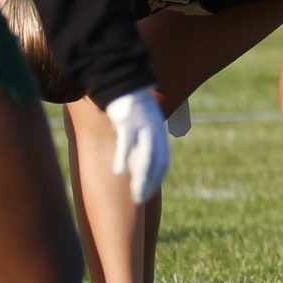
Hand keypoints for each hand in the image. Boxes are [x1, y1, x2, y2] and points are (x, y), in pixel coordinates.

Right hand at [104, 86, 170, 203]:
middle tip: (140, 199)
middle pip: (157, 162)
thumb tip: (136, 161)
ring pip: (146, 155)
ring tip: (135, 193)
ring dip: (141, 176)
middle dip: (149, 183)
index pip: (162, 161)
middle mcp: (154, 131)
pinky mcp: (128, 121)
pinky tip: (119, 172)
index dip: (155, 179)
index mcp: (158, 133)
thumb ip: (141, 141)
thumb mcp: (141, 124)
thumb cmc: (131, 106)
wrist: (124, 82)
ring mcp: (142, 126)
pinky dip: (124, 157)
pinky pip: (127, 142)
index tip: (146, 194)